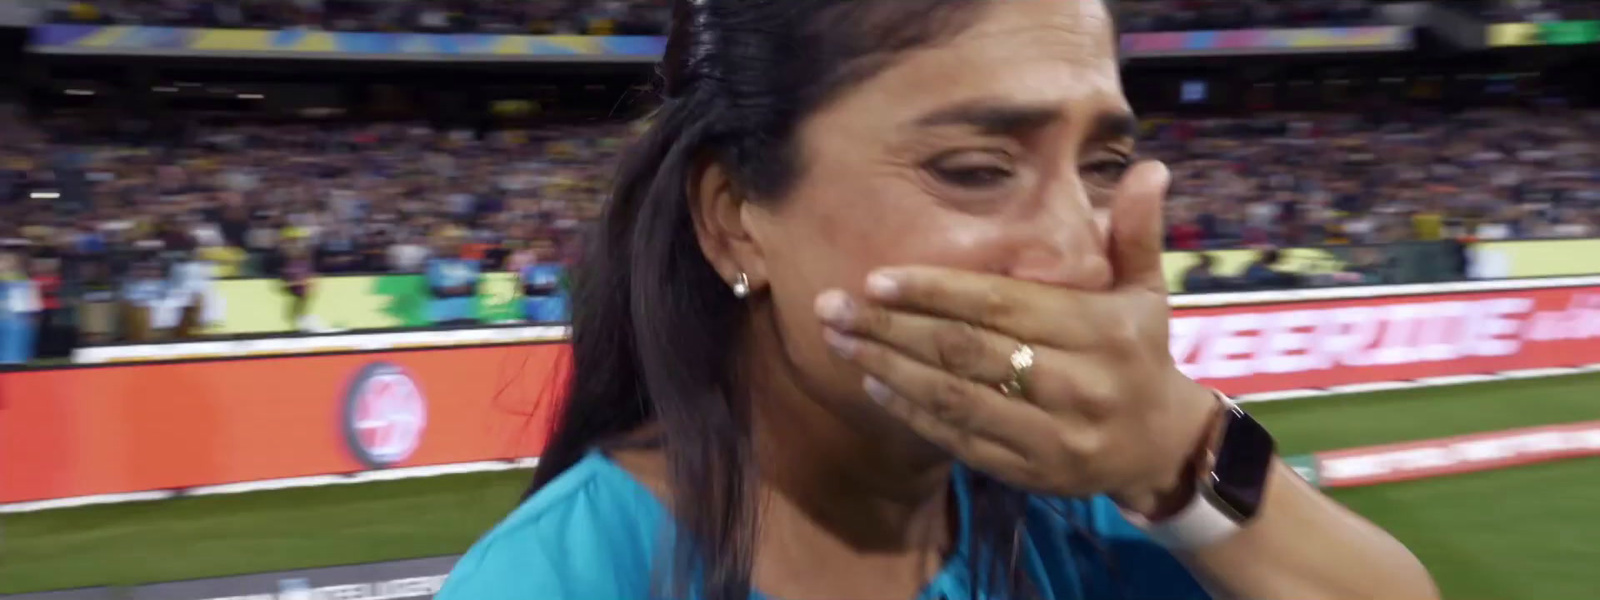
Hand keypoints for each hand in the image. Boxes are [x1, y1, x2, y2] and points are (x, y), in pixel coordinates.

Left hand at [814, 162, 1219, 515]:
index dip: (936, 291)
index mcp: (1099, 331)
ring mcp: (1052, 435)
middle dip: (891, 328)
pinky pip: (961, 441)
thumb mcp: (1148, 290)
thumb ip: (1137, 232)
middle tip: (831, 306)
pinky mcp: (1031, 472)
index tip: (877, 279)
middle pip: (966, 351)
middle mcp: (1076, 384)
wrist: (1161, 446)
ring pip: (955, 398)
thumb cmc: (1140, 352)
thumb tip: (1150, 168)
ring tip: (838, 342)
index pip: (1002, 306)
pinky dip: (913, 413)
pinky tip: (874, 386)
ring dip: (888, 369)